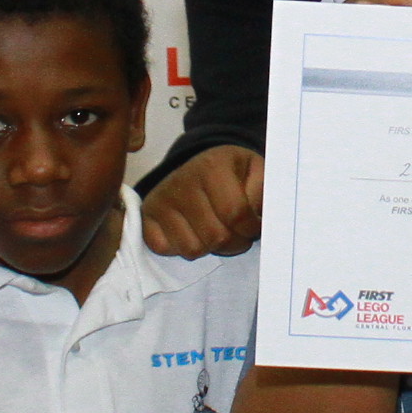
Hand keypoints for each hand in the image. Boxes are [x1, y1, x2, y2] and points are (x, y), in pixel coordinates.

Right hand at [142, 144, 263, 257]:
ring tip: (217, 232)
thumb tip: (264, 220)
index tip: (254, 226)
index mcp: (212, 166)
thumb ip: (264, 193)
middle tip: (238, 232)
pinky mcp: (147, 216)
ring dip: (210, 248)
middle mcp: (182, 182)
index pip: (236, 214)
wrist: (198, 163)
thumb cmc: (232, 172)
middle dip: (234, 242)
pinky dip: (181, 248)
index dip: (251, 228)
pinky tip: (193, 232)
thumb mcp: (256, 171)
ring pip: (192, 249)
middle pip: (215, 237)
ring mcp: (161, 200)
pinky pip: (165, 249)